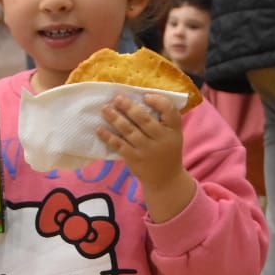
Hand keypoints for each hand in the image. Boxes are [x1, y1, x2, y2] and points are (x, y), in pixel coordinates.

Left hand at [98, 93, 193, 219]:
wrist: (165, 179)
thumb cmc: (167, 150)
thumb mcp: (173, 135)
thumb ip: (163, 120)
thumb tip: (139, 99)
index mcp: (174, 130)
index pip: (170, 111)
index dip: (158, 101)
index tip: (145, 96)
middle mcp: (161, 139)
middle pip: (144, 120)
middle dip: (129, 107)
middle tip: (117, 98)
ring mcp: (147, 150)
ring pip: (129, 130)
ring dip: (115, 118)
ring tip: (105, 108)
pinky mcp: (134, 158)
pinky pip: (119, 144)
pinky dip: (109, 136)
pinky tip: (100, 129)